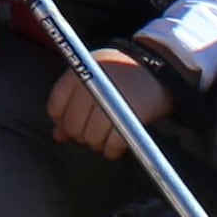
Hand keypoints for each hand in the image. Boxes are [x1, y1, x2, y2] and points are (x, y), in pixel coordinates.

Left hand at [47, 47, 172, 157]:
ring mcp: (111, 99)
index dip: (62, 121)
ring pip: (91, 137)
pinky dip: (112, 150)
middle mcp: (92, 84)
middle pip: (73, 125)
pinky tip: (116, 145)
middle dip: (80, 135)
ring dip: (97, 143)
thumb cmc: (122, 74)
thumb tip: (57, 135)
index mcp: (79, 72)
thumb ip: (71, 104)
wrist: (160, 66)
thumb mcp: (93, 78)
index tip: (74, 124)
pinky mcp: (131, 114)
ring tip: (107, 135)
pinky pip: (112, 145)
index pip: (56, 107)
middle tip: (93, 132)